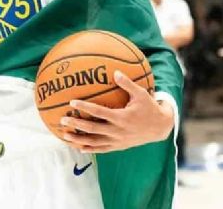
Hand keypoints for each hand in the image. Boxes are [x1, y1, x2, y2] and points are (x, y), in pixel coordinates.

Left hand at [60, 71, 174, 153]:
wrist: (159, 128)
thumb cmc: (149, 108)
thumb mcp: (141, 94)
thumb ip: (127, 83)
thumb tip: (115, 72)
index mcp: (121, 117)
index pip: (99, 112)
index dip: (85, 108)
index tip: (72, 103)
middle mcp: (117, 131)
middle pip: (92, 129)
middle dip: (76, 125)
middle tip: (62, 120)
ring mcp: (117, 140)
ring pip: (94, 142)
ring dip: (78, 139)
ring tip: (65, 136)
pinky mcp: (118, 146)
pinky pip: (101, 149)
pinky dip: (90, 148)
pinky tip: (79, 147)